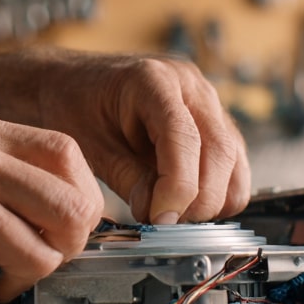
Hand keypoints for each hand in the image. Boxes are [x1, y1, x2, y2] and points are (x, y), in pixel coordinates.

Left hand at [30, 51, 250, 223]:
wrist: (69, 82)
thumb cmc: (74, 105)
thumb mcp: (89, 144)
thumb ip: (128, 178)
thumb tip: (160, 216)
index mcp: (152, 79)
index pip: (184, 137)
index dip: (178, 187)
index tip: (160, 219)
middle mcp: (190, 85)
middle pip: (220, 151)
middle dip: (198, 200)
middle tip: (164, 224)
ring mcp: (207, 102)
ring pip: (234, 161)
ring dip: (211, 198)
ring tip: (172, 214)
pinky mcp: (215, 123)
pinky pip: (233, 164)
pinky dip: (218, 191)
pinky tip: (184, 201)